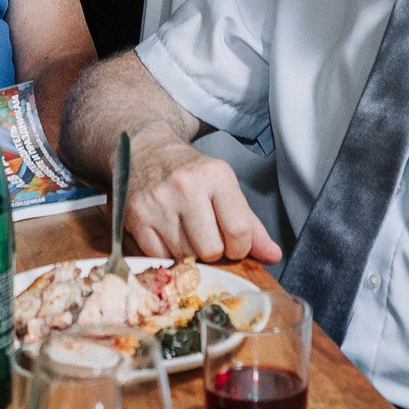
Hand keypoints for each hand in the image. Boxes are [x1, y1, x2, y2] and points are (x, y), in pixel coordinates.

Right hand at [122, 139, 280, 263]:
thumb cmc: (190, 173)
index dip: (240, 247)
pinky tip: (168, 236)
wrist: (145, 150)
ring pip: (185, 258)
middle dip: (213, 252)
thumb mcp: (225, 188)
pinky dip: (167, 255)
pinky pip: (159, 258)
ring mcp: (158, 203)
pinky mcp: (135, 218)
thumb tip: (273, 255)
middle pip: (211, 250)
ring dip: (189, 255)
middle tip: (207, 236)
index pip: (239, 231)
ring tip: (186, 233)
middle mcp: (186, 186)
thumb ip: (251, 225)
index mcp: (216, 175)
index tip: (233, 243)